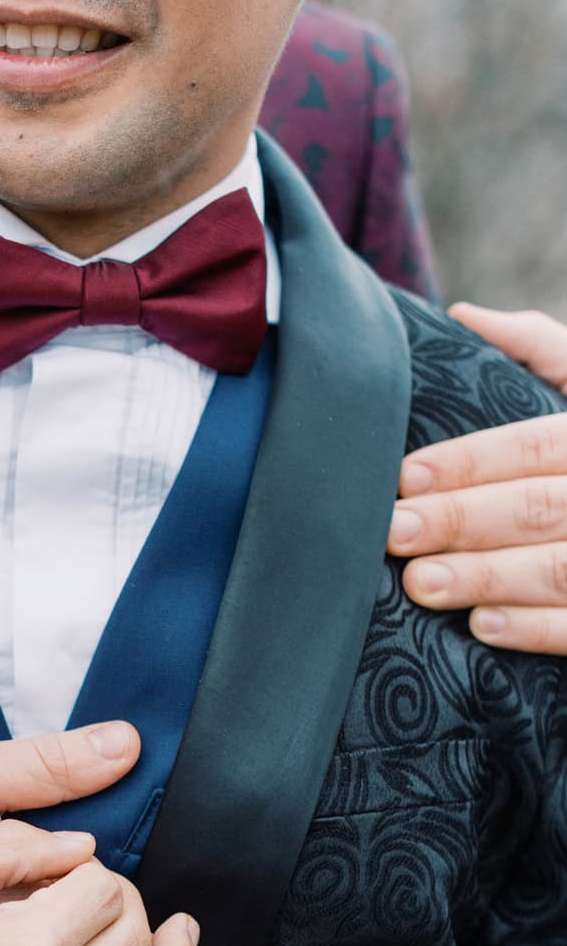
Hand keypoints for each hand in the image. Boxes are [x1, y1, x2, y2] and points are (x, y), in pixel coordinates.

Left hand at [391, 304, 566, 655]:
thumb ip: (541, 350)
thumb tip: (464, 317)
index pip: (538, 445)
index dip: (474, 461)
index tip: (405, 479)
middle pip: (542, 506)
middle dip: (464, 521)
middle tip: (395, 534)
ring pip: (562, 568)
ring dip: (489, 576)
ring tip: (422, 584)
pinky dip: (536, 628)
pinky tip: (483, 627)